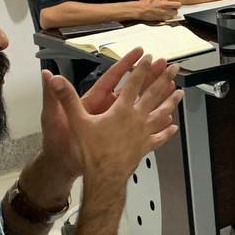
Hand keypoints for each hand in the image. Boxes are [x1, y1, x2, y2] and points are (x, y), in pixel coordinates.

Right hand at [45, 54, 182, 187]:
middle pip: (153, 94)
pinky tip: (173, 127)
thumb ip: (66, 99)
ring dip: (171, 101)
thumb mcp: (77, 122)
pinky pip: (159, 137)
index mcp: (121, 110)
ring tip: (180, 92)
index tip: (149, 57)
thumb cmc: (92, 152)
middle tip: (173, 68)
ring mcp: (143, 133)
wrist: (104, 177)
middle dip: (163, 78)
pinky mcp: (145, 147)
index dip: (141, 68)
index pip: (133, 83)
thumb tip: (53, 79)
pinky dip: (167, 131)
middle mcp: (136, 119)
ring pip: (162, 113)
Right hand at [134, 0, 181, 21]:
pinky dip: (169, 17)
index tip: (174, 1)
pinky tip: (165, 15)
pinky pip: (170, 17)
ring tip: (169, 11)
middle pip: (178, 5)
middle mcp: (165, 4)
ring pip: (175, 12)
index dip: (176, 0)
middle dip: (176, 6)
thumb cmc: (144, 4)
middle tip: (173, 6)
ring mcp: (165, 12)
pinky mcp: (163, 18)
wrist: (140, 10)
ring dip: (173, 12)